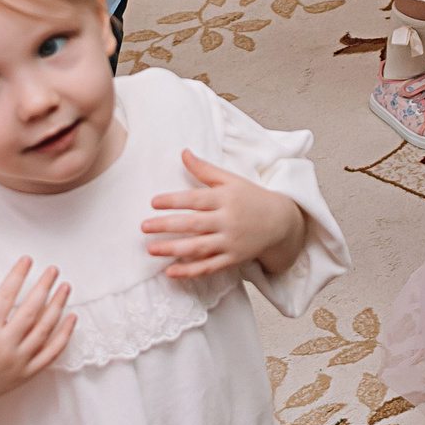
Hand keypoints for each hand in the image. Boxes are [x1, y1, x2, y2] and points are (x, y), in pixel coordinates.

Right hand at [0, 260, 73, 412]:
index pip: (6, 296)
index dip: (18, 275)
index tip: (27, 260)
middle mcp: (4, 346)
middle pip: (30, 310)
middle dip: (44, 286)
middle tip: (53, 270)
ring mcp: (17, 362)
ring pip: (44, 330)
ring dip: (58, 306)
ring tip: (65, 287)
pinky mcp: (25, 374)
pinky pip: (50, 354)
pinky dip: (64, 336)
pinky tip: (71, 319)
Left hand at [141, 150, 304, 278]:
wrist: (280, 221)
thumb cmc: (251, 197)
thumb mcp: (231, 180)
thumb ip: (205, 169)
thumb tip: (183, 152)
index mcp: (225, 198)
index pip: (196, 199)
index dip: (174, 200)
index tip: (153, 202)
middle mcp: (228, 220)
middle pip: (194, 224)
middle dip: (167, 225)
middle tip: (144, 226)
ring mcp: (231, 241)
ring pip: (199, 247)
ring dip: (173, 249)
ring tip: (151, 249)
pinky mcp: (233, 258)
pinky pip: (209, 266)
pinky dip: (190, 271)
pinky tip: (170, 272)